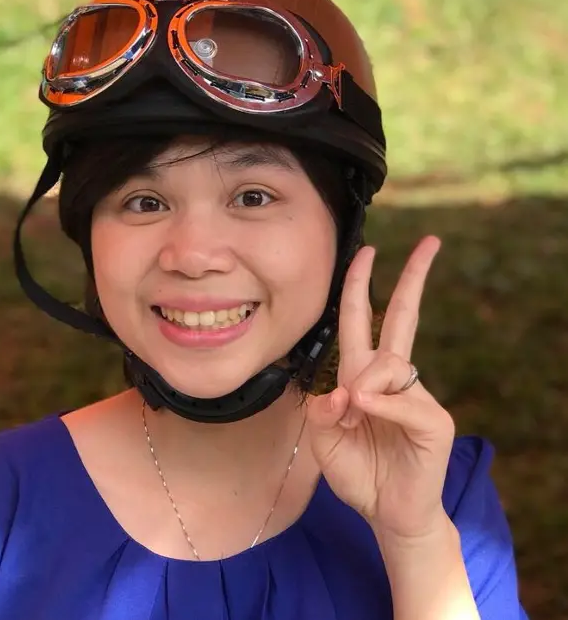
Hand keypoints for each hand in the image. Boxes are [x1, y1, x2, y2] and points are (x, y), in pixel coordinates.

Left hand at [307, 236, 455, 539]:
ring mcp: (414, 394)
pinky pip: (402, 397)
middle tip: (429, 241)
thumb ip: (322, 409)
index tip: (368, 252)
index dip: (363, 286)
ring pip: (389, 361)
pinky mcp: (432, 418)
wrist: (387, 513)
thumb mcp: (322, 438)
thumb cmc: (357, 471)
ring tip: (350, 417)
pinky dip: (380, 405)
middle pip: (402, 317)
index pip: (363, 321)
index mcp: (361, 375)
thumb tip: (344, 390)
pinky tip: (366, 413)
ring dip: (362, 384)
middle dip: (413, 278)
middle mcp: (390, 377)